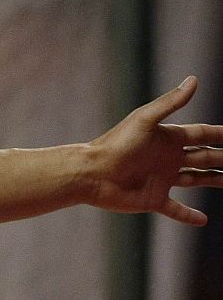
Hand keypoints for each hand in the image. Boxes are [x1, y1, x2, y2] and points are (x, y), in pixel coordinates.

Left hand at [87, 77, 222, 224]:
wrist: (90, 173)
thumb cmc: (115, 144)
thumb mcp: (145, 120)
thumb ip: (170, 102)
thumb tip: (194, 79)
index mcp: (168, 139)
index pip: (203, 134)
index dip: (221, 134)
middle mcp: (168, 158)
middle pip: (205, 157)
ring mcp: (162, 179)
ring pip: (197, 180)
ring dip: (214, 181)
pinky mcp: (153, 199)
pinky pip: (175, 209)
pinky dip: (189, 215)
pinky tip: (203, 220)